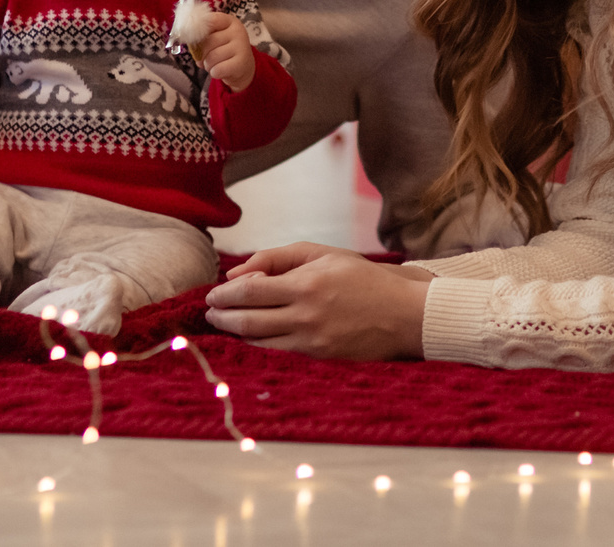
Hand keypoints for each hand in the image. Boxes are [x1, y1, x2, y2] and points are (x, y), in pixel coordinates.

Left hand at [197, 14, 257, 91]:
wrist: (242, 66)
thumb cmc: (223, 50)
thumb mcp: (215, 38)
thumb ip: (202, 35)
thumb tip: (188, 39)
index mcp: (229, 21)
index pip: (209, 20)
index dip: (197, 30)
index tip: (194, 39)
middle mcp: (237, 31)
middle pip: (208, 42)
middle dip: (201, 54)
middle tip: (205, 58)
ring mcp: (241, 47)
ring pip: (212, 57)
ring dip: (207, 65)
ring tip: (213, 64)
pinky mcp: (241, 63)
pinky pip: (217, 69)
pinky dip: (214, 73)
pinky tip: (220, 70)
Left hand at [203, 243, 431, 358]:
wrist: (402, 314)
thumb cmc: (362, 278)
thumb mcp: (323, 254)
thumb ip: (277, 258)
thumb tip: (237, 274)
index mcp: (306, 284)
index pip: (249, 291)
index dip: (223, 295)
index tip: (212, 295)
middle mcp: (305, 315)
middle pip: (246, 320)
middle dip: (221, 317)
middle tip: (210, 312)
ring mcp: (311, 341)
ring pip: (257, 341)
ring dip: (235, 332)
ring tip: (226, 323)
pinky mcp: (318, 358)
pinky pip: (277, 352)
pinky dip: (258, 344)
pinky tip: (251, 335)